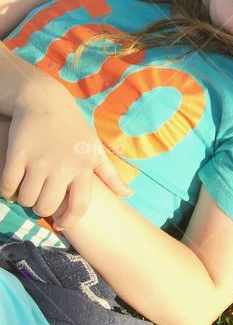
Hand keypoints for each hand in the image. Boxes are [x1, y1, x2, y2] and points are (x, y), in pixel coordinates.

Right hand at [3, 85, 131, 228]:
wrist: (43, 99)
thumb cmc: (71, 127)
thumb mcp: (94, 147)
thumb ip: (109, 174)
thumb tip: (128, 193)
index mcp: (83, 168)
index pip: (79, 206)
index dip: (69, 220)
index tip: (61, 224)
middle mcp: (63, 167)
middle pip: (47, 206)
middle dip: (41, 210)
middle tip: (38, 203)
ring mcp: (39, 160)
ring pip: (27, 198)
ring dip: (23, 200)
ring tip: (25, 193)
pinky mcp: (17, 153)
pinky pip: (7, 185)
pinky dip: (6, 191)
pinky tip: (10, 187)